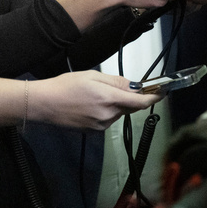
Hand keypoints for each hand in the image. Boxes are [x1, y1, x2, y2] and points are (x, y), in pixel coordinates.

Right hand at [28, 71, 161, 129]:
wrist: (44, 104)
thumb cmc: (66, 86)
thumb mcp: (94, 76)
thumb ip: (118, 82)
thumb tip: (135, 86)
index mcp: (109, 99)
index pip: (140, 102)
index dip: (154, 97)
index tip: (163, 92)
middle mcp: (108, 115)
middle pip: (131, 107)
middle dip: (131, 98)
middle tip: (118, 87)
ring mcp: (101, 125)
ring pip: (119, 113)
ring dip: (117, 105)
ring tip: (96, 95)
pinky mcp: (94, 131)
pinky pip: (108, 119)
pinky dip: (107, 112)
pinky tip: (91, 105)